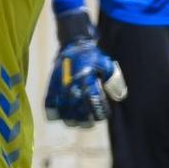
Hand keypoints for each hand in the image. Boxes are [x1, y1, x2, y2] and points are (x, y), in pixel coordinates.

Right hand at [45, 13, 126, 127]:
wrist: (72, 45)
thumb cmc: (92, 57)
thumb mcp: (106, 64)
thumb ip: (114, 80)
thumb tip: (119, 96)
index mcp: (87, 77)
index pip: (93, 100)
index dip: (99, 111)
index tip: (103, 115)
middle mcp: (72, 83)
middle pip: (77, 109)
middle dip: (85, 120)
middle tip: (90, 122)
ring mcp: (60, 86)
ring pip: (63, 110)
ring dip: (71, 119)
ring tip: (77, 122)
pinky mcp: (51, 86)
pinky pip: (49, 104)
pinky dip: (53, 113)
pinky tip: (60, 117)